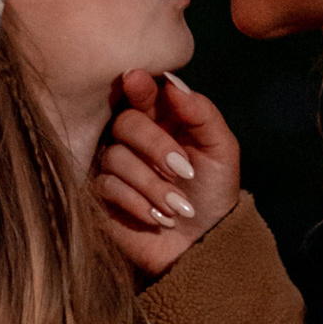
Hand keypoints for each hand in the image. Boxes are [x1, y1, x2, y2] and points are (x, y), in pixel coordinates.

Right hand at [93, 72, 239, 277]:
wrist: (204, 240)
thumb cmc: (212, 190)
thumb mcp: (221, 149)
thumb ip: (201, 113)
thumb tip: (172, 83)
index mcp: (161, 117)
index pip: (140, 90)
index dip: (138, 86)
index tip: (138, 83)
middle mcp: (132, 136)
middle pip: (125, 122)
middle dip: (156, 146)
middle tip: (184, 171)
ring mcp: (114, 164)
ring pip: (115, 157)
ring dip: (153, 185)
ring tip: (179, 207)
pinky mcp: (101, 194)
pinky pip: (107, 186)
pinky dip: (137, 202)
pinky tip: (159, 218)